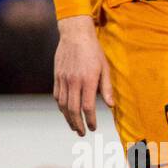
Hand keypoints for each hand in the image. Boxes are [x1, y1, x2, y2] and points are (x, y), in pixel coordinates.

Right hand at [53, 15, 113, 135]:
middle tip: (82, 133)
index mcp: (87, 80)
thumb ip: (107, 88)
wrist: (74, 34)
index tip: (93, 128)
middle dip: (77, 124)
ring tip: (74, 127)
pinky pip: (57, 95)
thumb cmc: (94, 51)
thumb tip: (110, 106)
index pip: (87, 107)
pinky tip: (65, 113)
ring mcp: (63, 79)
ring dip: (68, 118)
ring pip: (62, 104)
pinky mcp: (56, 76)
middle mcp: (73, 81)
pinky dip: (61, 107)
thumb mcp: (105, 68)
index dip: (90, 120)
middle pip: (73, 109)